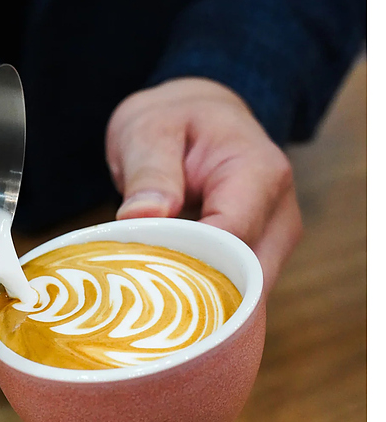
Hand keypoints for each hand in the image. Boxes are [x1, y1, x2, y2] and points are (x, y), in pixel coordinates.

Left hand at [105, 77, 302, 294]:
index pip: (232, 238)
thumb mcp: (150, 131)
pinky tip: (168, 305)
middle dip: (197, 297)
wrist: (196, 117)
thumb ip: (150, 173)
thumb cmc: (173, 121)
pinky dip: (204, 303)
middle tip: (144, 304)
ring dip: (200, 304)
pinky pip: (236, 295)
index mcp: (260, 174)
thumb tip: (142, 217)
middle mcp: (280, 215)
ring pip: (244, 296)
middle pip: (247, 280)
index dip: (188, 261)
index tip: (142, 270)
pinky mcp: (258, 260)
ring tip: (153, 305)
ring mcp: (273, 242)